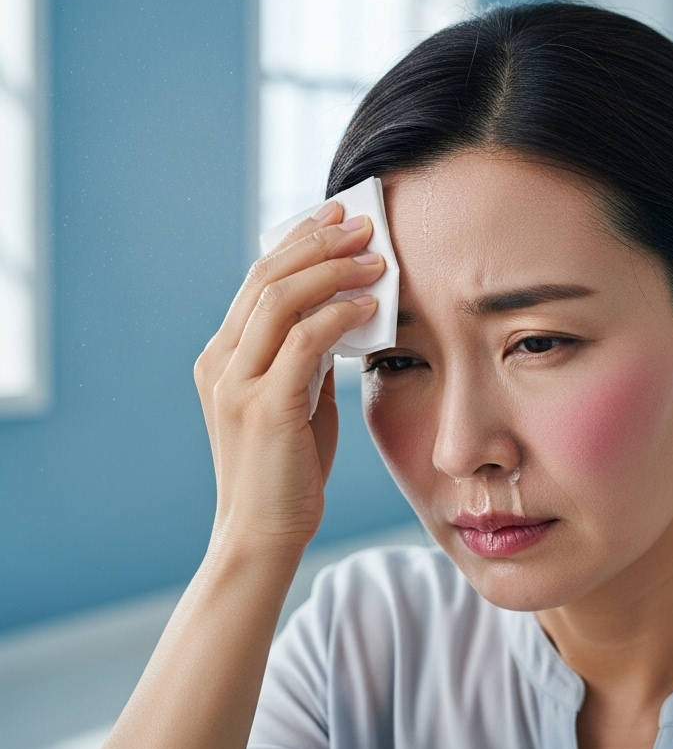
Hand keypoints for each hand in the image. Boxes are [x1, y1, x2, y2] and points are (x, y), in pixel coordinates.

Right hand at [194, 202, 383, 554]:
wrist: (263, 532)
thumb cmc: (287, 466)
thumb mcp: (295, 397)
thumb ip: (308, 355)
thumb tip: (344, 310)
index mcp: (223, 354)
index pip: (259, 278)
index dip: (298, 240)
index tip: (336, 215)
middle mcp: (221, 361)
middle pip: (267, 276)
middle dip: (319, 242)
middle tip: (364, 223)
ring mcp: (236, 383)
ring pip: (282, 299)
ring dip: (333, 269)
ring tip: (375, 256)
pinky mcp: (263, 406)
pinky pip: (305, 342)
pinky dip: (340, 315)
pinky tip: (370, 306)